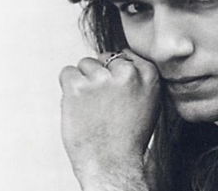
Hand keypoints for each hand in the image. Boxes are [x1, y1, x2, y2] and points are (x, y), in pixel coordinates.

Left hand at [59, 49, 158, 189]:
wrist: (112, 163)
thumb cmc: (129, 137)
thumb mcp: (150, 102)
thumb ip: (140, 78)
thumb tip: (121, 58)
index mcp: (148, 75)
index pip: (125, 54)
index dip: (116, 71)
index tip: (115, 91)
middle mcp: (127, 73)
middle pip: (104, 58)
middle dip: (100, 74)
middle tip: (102, 102)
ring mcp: (101, 78)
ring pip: (85, 64)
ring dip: (83, 81)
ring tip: (91, 105)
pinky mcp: (78, 86)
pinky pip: (67, 72)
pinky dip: (68, 86)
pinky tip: (77, 104)